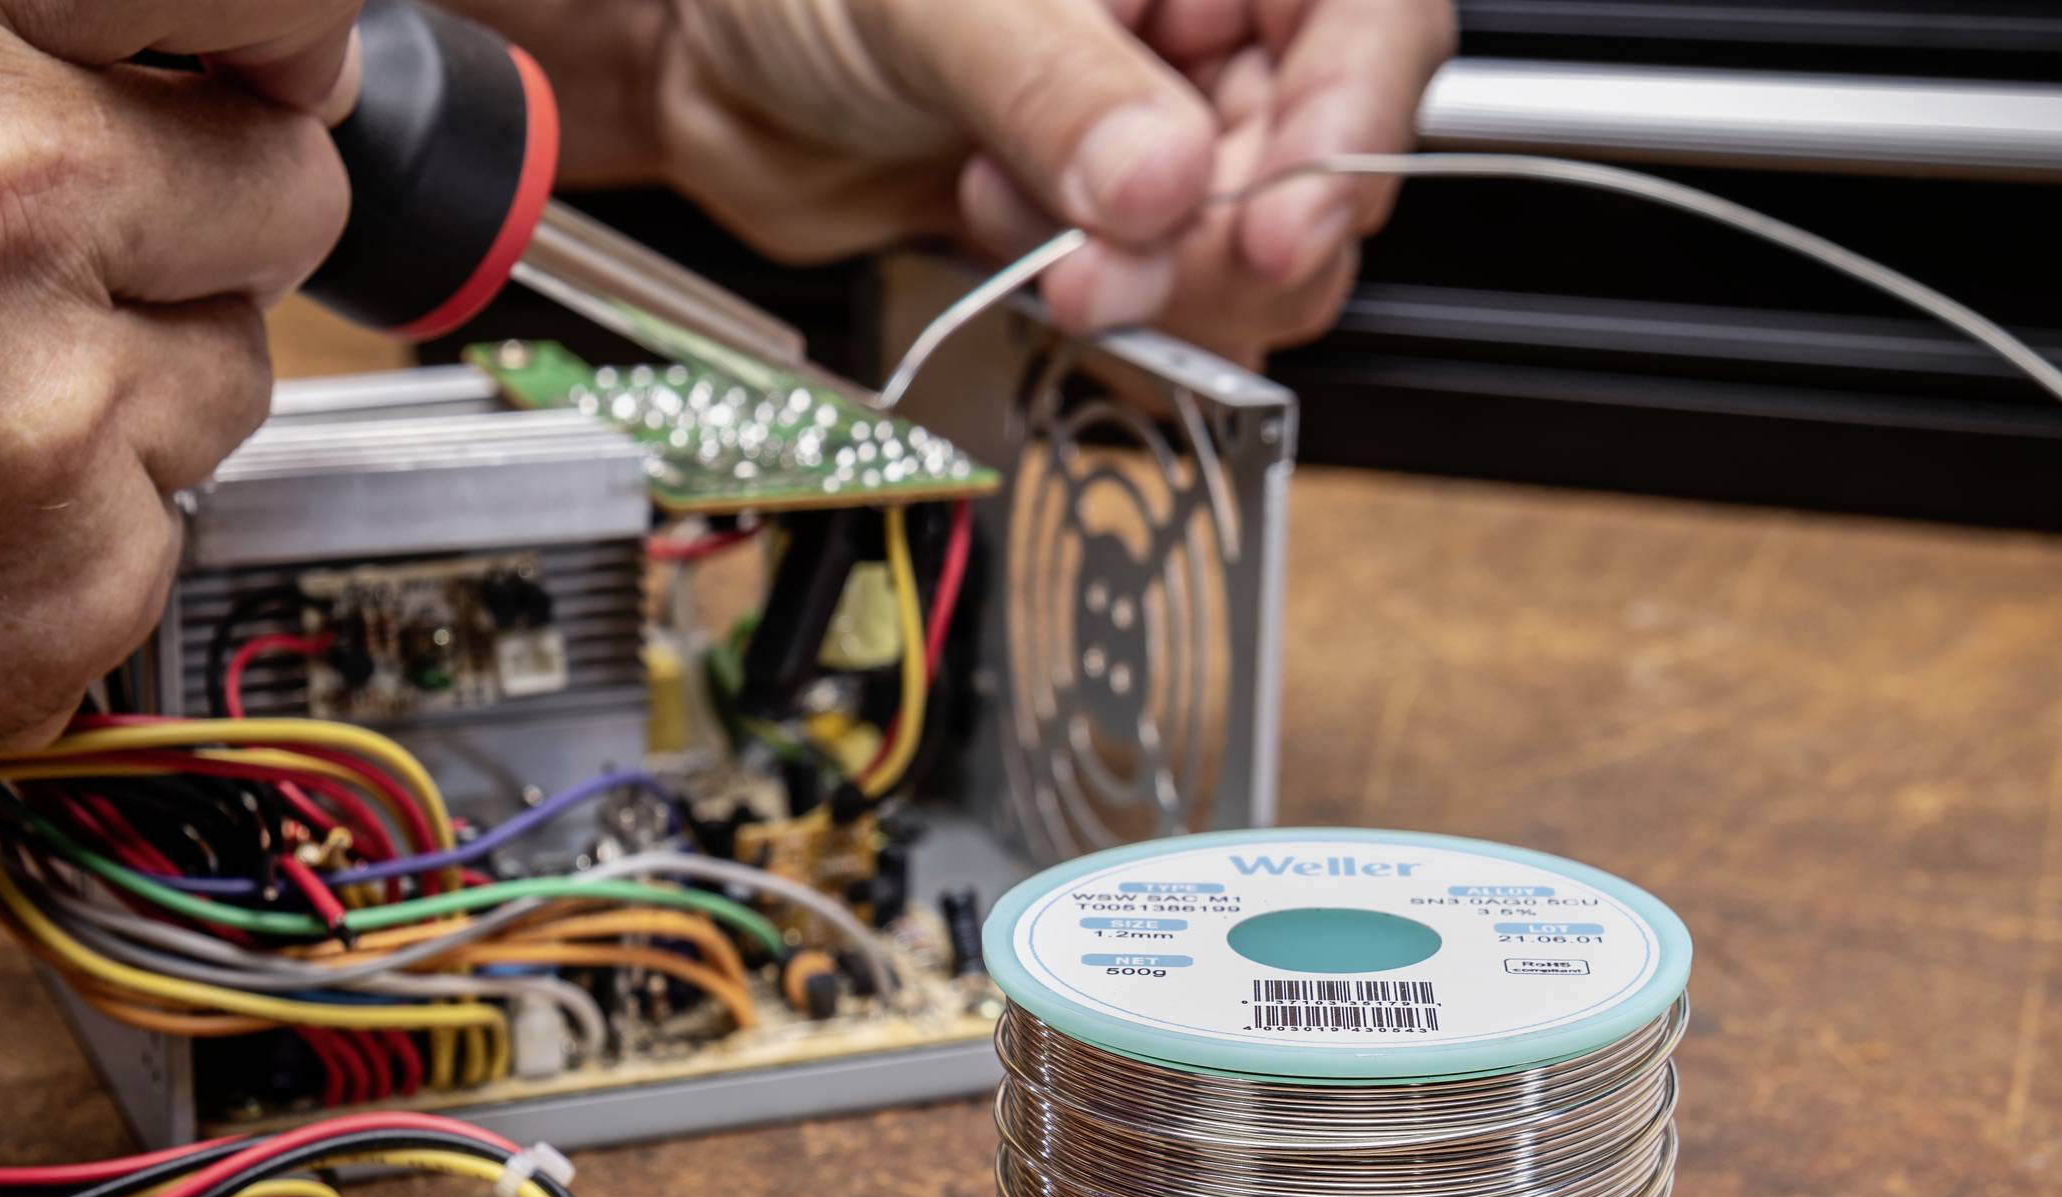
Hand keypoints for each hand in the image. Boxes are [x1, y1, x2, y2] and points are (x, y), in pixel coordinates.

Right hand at [0, 0, 360, 905]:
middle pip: (279, 193)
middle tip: (65, 273)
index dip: (265, 55)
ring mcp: (45, 400)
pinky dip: (79, 530)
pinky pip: (172, 523)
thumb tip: (154, 44)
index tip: (253, 88)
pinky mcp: (73, 579)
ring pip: (235, 372)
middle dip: (193, 232)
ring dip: (133, 388)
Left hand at [490, 0, 1447, 364]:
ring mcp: (1164, 121)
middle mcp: (1201, 18)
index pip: (1364, 18)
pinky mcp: (1110, 217)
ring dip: (1152, 278)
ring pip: (1252, 244)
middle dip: (1221, 235)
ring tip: (1035, 240)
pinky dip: (1103, 302)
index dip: (1349, 122)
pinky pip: (1169, 294)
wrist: (697, 60)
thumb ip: (1054, 86)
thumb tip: (1162, 175)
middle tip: (1108, 267)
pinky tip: (1015, 245)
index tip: (1282, 221)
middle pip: (1317, 151)